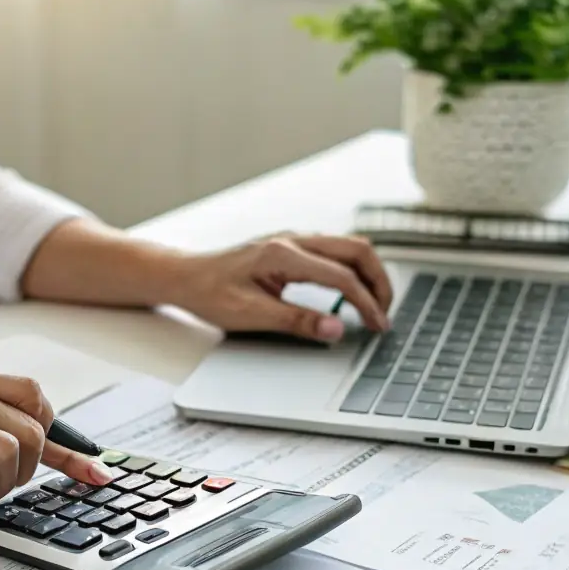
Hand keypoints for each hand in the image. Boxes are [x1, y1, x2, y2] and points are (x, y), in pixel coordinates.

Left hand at [171, 234, 392, 341]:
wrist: (184, 277)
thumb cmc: (208, 293)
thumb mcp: (250, 314)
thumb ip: (296, 320)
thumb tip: (335, 329)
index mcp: (282, 254)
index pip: (341, 276)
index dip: (366, 303)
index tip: (378, 326)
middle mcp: (293, 240)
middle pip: (357, 250)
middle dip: (379, 281)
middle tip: (385, 314)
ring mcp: (294, 241)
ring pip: (349, 248)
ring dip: (368, 274)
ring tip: (375, 306)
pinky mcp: (292, 248)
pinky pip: (335, 253)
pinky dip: (353, 271)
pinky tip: (352, 293)